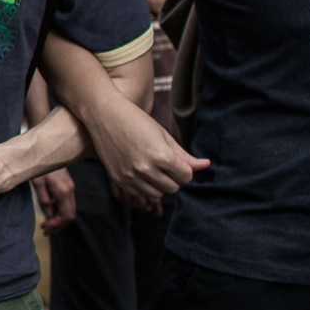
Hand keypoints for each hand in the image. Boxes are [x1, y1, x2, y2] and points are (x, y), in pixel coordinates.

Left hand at [33, 168, 77, 231]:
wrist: (45, 148)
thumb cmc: (38, 164)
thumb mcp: (37, 183)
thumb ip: (44, 199)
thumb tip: (49, 214)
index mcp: (63, 191)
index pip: (67, 216)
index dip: (57, 225)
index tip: (45, 227)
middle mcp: (70, 190)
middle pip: (71, 215)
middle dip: (59, 225)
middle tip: (46, 229)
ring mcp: (71, 187)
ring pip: (70, 209)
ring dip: (60, 218)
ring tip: (47, 223)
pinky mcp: (68, 185)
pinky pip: (67, 203)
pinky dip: (60, 210)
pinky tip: (50, 211)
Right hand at [84, 97, 209, 207]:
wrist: (103, 115)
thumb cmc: (135, 120)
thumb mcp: (163, 135)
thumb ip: (184, 154)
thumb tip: (206, 165)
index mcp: (161, 155)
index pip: (186, 176)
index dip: (186, 170)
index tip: (179, 163)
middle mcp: (145, 168)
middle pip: (173, 188)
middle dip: (174, 179)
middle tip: (167, 167)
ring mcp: (130, 175)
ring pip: (157, 194)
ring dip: (160, 185)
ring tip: (155, 171)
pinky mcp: (118, 179)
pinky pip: (140, 195)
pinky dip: (145, 188)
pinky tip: (143, 175)